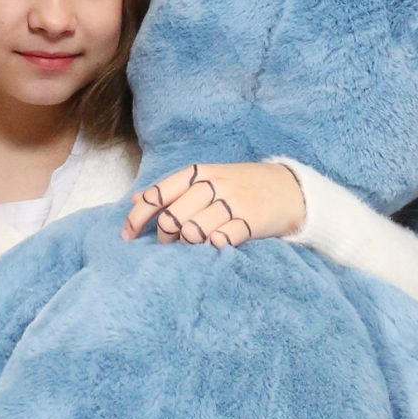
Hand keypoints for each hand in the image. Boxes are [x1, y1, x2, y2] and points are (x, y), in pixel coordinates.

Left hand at [122, 161, 304, 247]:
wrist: (290, 188)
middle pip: (173, 217)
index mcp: (199, 172)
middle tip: (171, 243)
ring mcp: (234, 201)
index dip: (137, 217)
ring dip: (189, 244)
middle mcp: (214, 184)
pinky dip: (213, 246)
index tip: (127, 236)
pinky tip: (217, 244)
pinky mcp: (251, 220)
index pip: (159, 194)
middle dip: (165, 236)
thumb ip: (172, 189)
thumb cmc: (242, 186)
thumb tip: (135, 200)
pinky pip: (220, 240)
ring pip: (193, 231)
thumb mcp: (208, 179)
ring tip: (195, 243)